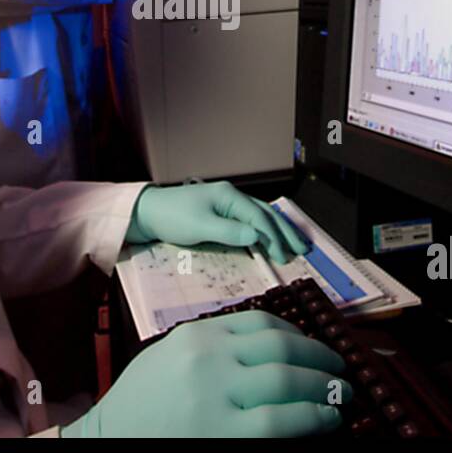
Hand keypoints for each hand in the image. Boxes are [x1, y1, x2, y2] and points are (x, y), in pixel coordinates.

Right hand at [60, 310, 349, 436]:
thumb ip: (213, 347)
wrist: (108, 441)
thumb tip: (272, 350)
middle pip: (282, 347)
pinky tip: (327, 419)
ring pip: (289, 379)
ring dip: (325, 386)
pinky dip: (314, 417)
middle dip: (321, 357)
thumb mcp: (171, 358)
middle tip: (341, 369)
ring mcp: (218, 394)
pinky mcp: (224, 433)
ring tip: (342, 395)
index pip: (261, 323)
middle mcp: (210, 357)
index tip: (313, 347)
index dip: (299, 334)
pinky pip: (283, 420)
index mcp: (198, 335)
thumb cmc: (140, 405)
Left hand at [126, 181, 308, 264]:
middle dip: (285, 231)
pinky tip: (271, 239)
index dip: (274, 237)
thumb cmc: (172, 217)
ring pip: (260, 216)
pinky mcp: (221, 212)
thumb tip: (258, 236)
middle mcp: (232, 197)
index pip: (259, 217)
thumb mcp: (200, 226)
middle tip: (303, 248)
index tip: (283, 256)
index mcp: (229, 196)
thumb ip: (229, 232)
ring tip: (295, 244)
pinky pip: (250, 220)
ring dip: (278, 230)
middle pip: (266, 213)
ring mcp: (227, 203)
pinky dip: (264, 230)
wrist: (148, 212)